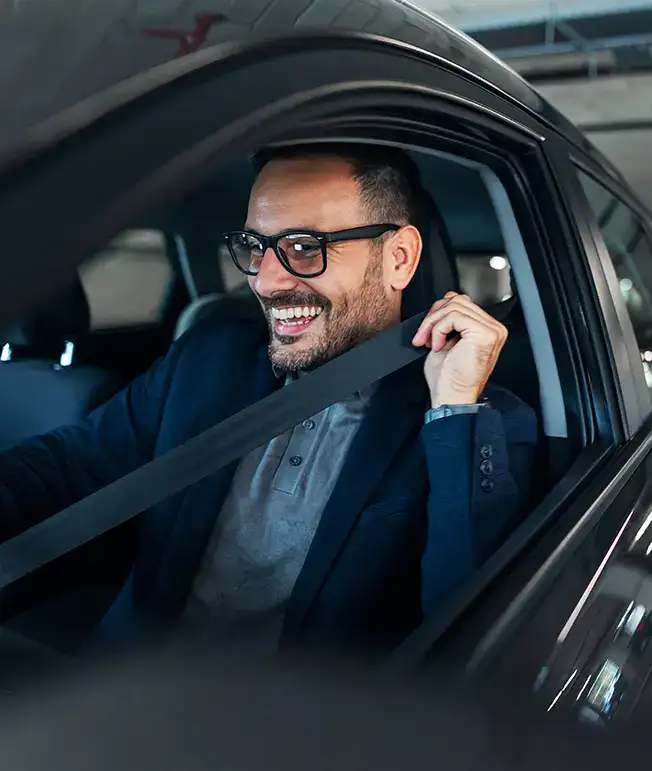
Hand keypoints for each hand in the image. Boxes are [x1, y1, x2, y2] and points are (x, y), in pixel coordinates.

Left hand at [412, 292, 507, 407]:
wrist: (452, 399)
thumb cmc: (449, 379)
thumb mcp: (446, 342)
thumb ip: (448, 322)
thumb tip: (439, 306)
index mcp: (486, 330)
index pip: (461, 303)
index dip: (438, 313)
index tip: (426, 333)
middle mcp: (493, 328)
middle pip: (457, 300)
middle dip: (433, 317)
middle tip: (422, 338)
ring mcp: (492, 330)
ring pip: (454, 306)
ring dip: (433, 324)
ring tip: (429, 343)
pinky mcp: (484, 334)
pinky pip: (454, 316)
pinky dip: (438, 329)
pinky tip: (438, 346)